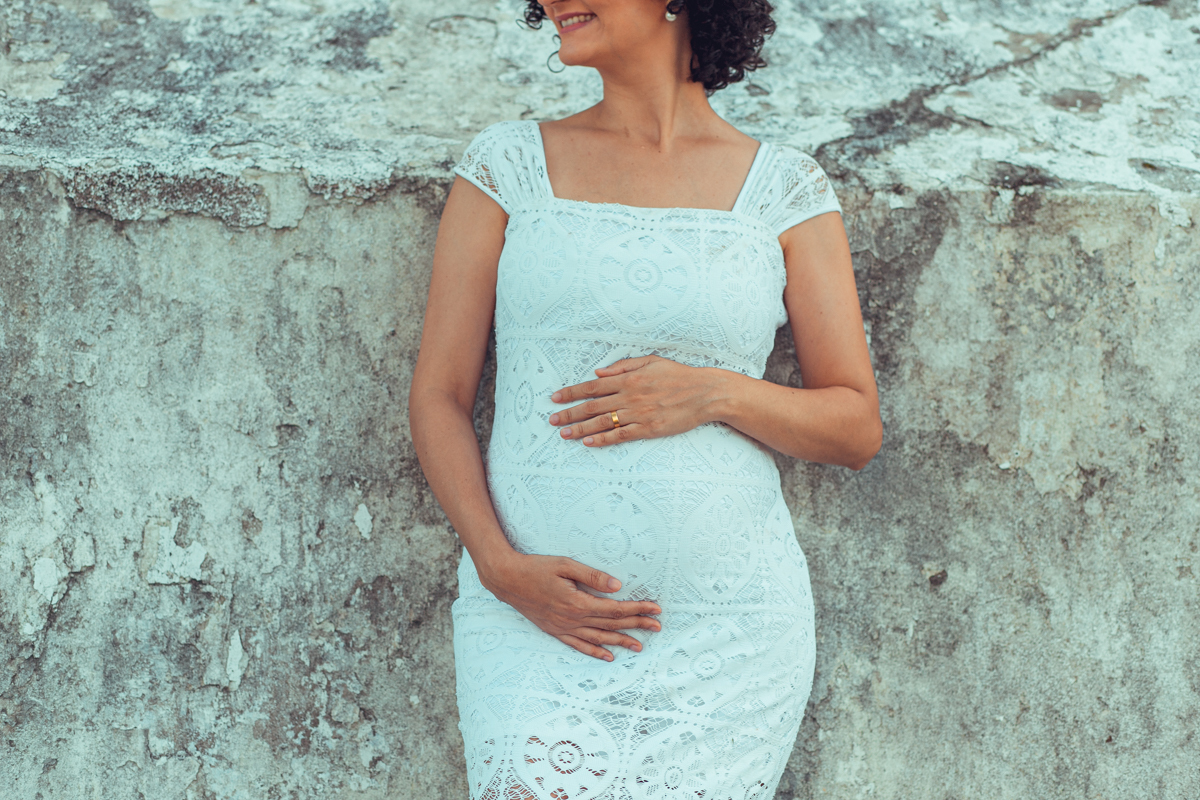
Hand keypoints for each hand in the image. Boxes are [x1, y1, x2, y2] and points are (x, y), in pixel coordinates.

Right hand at [480, 552, 661, 660]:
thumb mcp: (565, 565)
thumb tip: (617, 586)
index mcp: (578, 603)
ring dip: (620, 642)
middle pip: (611, 624)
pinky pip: (578, 645)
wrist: (507, 580)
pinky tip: (608, 656)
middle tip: (657, 626)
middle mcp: (572, 619)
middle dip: (636, 625)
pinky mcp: (554, 631)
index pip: (615, 609)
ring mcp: (563, 628)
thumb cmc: (536, 568)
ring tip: (640, 646)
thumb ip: (592, 576)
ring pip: (598, 638)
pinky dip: (595, 651)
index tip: (655, 609)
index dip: (637, 609)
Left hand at [548, 355, 726, 446]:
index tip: (556, 397)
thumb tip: (599, 371)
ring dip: (580, 429)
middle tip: (552, 420)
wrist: (704, 393)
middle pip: (592, 406)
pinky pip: (620, 435)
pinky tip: (588, 442)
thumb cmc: (679, 376)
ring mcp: (638, 414)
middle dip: (569, 413)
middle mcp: (630, 396)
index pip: (593, 386)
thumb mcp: (651, 361)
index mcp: (629, 378)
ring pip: (602, 422)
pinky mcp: (648, 429)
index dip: (572, 392)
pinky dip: (603, 439)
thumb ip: (623, 366)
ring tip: (564, 434)